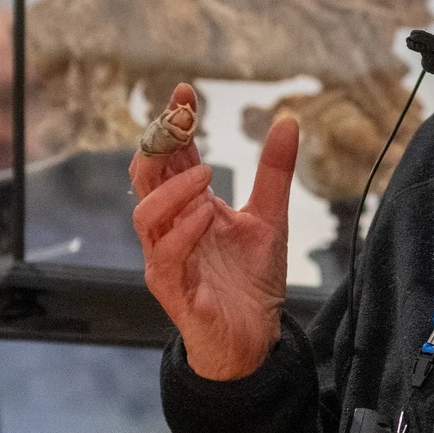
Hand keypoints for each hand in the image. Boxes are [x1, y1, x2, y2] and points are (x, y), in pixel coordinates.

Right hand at [131, 83, 297, 379]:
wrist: (256, 340)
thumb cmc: (251, 280)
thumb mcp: (270, 217)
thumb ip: (273, 172)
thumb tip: (289, 120)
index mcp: (187, 206)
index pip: (170, 155)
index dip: (173, 123)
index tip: (187, 92)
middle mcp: (168, 228)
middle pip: (144, 178)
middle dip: (159, 145)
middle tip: (183, 121)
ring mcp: (165, 259)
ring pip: (145, 216)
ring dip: (172, 190)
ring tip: (206, 174)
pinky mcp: (173, 290)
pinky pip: (164, 258)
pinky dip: (182, 233)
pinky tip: (206, 215)